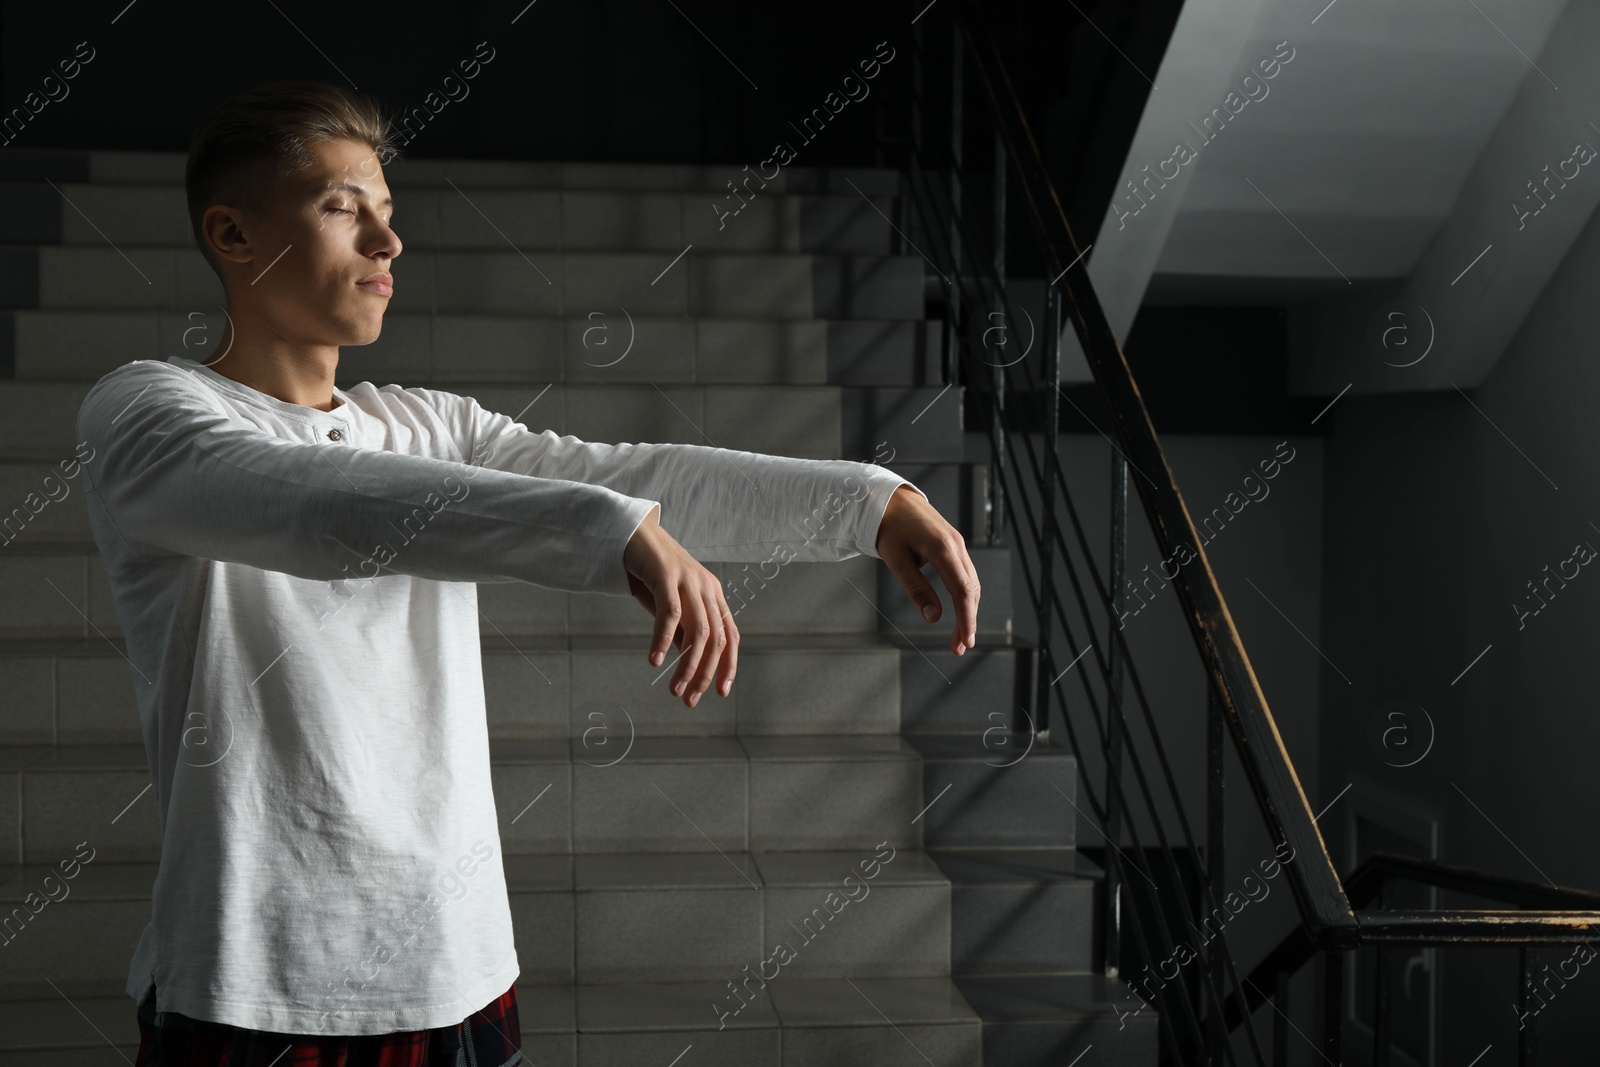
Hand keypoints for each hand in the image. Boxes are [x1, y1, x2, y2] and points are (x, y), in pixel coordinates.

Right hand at [623, 505, 738, 707]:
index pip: (730, 636)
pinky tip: (655, 661)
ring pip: (697, 632)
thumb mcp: (671, 606)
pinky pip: (670, 614)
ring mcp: (689, 580)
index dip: (728, 666)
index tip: (720, 693)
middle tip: (689, 700)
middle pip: (715, 639)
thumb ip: (682, 630)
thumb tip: (689, 661)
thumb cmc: (650, 574)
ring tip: (674, 689)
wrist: (632, 534)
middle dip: (705, 674)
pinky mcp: (667, 574)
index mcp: (713, 595)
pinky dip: (663, 640)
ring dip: (687, 666)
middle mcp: (707, 588)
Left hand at [875, 485, 979, 654]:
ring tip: (959, 637)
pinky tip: (960, 612)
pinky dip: (965, 596)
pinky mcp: (954, 545)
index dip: (966, 618)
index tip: (965, 641)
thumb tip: (932, 617)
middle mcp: (956, 546)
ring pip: (971, 583)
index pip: (962, 590)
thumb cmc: (888, 528)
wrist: (890, 499)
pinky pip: (966, 574)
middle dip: (968, 621)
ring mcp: (958, 544)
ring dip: (968, 610)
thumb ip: (915, 588)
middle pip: (971, 590)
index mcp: (942, 548)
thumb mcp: (896, 560)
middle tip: (959, 648)